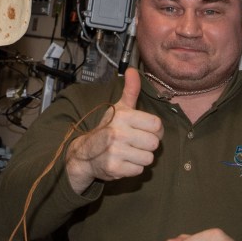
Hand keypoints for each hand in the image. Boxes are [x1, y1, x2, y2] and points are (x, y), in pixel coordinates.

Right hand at [65, 69, 164, 191]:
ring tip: (129, 152)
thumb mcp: (119, 108)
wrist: (84, 153)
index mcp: (123, 116)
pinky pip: (139, 170)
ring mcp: (115, 151)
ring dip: (141, 157)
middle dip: (148, 145)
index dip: (155, 130)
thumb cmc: (107, 128)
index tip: (146, 131)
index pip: (157, 125)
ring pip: (148, 158)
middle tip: (136, 143)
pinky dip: (133, 168)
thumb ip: (130, 90)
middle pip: (154, 143)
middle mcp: (118, 133)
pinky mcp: (114, 168)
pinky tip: (123, 161)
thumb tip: (133, 69)